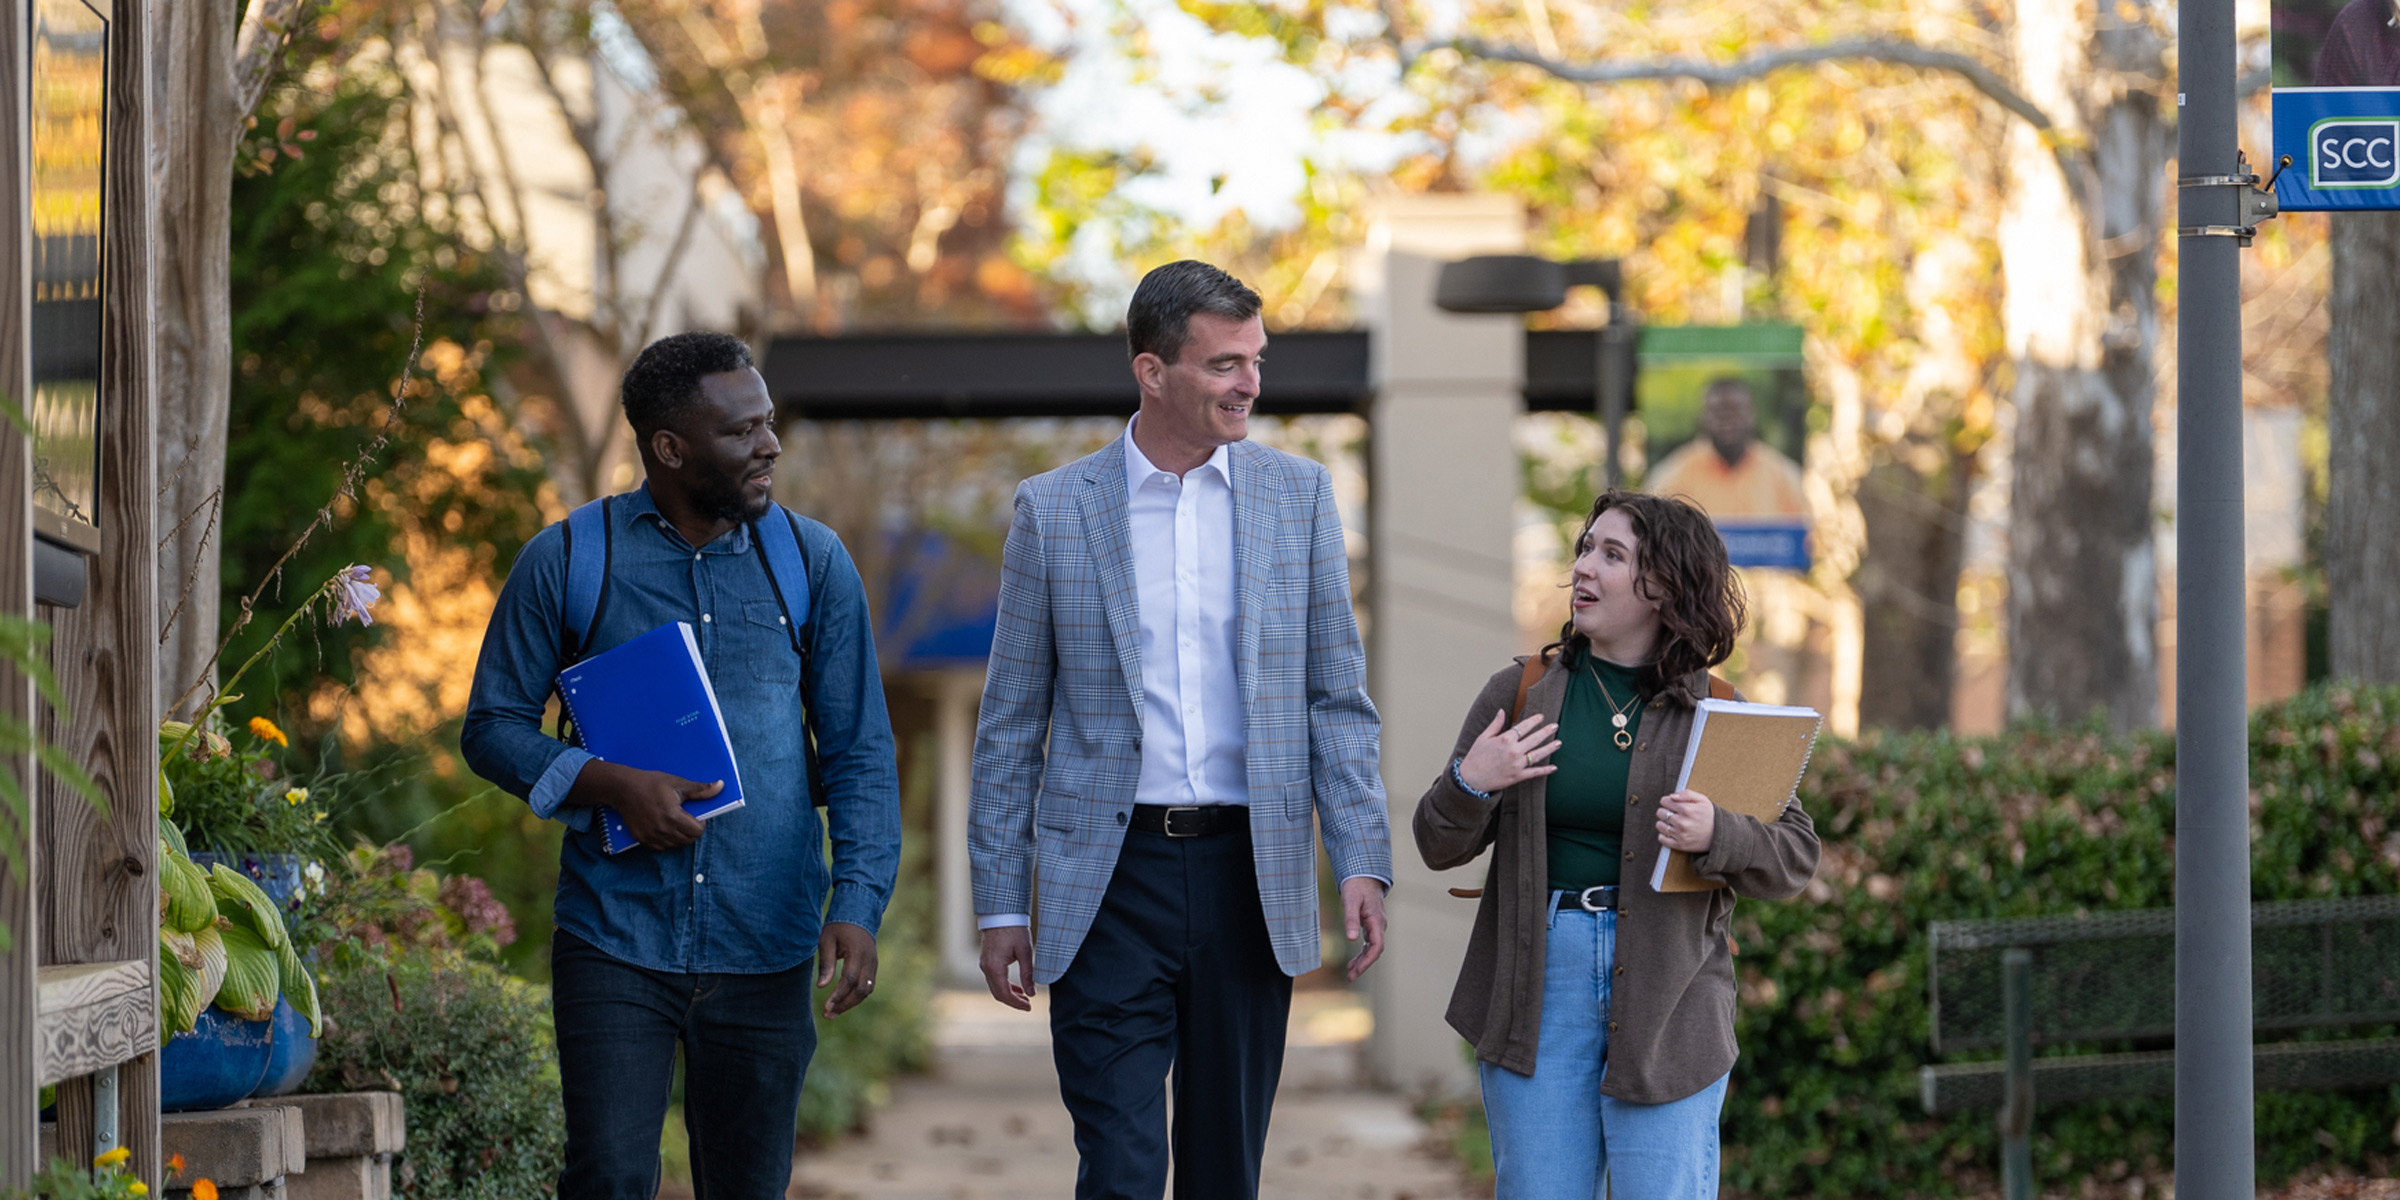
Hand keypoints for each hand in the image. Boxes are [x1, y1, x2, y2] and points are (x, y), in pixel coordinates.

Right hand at [572, 759, 711, 849]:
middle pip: (688, 840)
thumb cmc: (651, 783)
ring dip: (680, 836)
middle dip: (692, 830)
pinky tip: (665, 827)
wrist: (623, 789)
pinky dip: (667, 840)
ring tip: (675, 822)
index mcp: (673, 815)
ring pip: (676, 845)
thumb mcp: (678, 783)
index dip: (701, 823)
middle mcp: (662, 829)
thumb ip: (701, 790)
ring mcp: (651, 836)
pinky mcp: (642, 840)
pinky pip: (662, 847)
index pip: (697, 831)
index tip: (697, 816)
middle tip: (687, 818)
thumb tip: (721, 786)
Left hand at [816, 922, 878, 1018]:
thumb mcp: (827, 940)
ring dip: (851, 1003)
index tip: (826, 1007)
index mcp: (857, 952)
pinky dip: (856, 996)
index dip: (838, 995)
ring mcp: (874, 964)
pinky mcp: (873, 967)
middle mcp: (869, 960)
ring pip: (866, 990)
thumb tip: (821, 986)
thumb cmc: (838, 927)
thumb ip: (826, 963)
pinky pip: (868, 986)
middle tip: (827, 1014)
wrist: (858, 915)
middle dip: (844, 1004)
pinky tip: (843, 1002)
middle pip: (860, 989)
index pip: (849, 979)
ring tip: (833, 1013)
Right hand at [978, 925, 1035, 1010]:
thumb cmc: (1014, 929)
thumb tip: (1032, 993)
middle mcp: (986, 968)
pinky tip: (1016, 987)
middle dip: (1013, 1002)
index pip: (1004, 994)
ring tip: (1025, 997)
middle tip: (1028, 1005)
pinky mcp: (986, 960)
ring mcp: (984, 964)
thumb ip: (1028, 974)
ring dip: (1009, 994)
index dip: (1017, 1004)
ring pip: (995, 987)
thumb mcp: (1024, 951)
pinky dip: (1004, 986)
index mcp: (994, 967)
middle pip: (998, 993)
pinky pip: (993, 979)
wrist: (1001, 913)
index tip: (1029, 1007)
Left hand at [1341, 876, 1387, 982]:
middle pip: (1375, 951)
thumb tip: (1351, 939)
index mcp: (1377, 921)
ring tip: (1350, 974)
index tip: (1357, 971)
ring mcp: (1376, 926)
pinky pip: (1368, 944)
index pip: (1377, 946)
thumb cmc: (1356, 887)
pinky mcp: (1370, 925)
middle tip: (1350, 977)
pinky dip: (1361, 954)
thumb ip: (1351, 919)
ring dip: (1362, 962)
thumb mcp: (1350, 901)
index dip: (1368, 960)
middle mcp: (1379, 925)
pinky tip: (1353, 962)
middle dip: (1364, 965)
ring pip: (1372, 949)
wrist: (1363, 875)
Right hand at [1457, 711, 1561, 794]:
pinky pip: (1535, 772)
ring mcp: (1517, 764)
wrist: (1471, 779)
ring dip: (1550, 748)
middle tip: (1555, 726)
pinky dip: (1545, 770)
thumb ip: (1495, 724)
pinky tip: (1554, 767)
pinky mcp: (1518, 776)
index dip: (1534, 721)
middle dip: (1546, 731)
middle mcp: (1513, 751)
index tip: (1541, 717)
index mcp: (1505, 739)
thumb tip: (1502, 711)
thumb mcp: (1483, 737)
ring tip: (1559, 743)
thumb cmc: (1475, 757)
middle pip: (1535, 738)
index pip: (1524, 727)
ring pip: (1538, 754)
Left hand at [1657, 790, 1716, 853]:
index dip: (1668, 801)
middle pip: (1660, 812)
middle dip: (1665, 811)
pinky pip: (1662, 838)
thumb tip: (1671, 796)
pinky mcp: (1679, 845)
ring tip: (1673, 823)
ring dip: (1664, 823)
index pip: (1664, 801)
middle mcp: (1682, 822)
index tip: (1673, 804)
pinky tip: (1672, 832)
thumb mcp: (1703, 800)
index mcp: (1687, 809)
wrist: (1719, 835)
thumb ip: (1687, 794)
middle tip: (1673, 813)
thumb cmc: (1710, 815)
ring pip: (1659, 825)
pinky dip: (1664, 835)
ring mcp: (1680, 834)